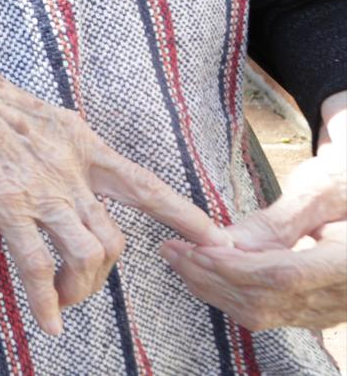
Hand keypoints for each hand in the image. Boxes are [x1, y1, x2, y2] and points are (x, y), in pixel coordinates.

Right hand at [0, 16, 231, 336]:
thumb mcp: (45, 117)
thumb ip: (71, 150)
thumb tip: (90, 169)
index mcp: (83, 147)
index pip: (144, 186)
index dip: (183, 214)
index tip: (216, 239)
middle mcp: (71, 172)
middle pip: (113, 240)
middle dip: (101, 276)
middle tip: (80, 288)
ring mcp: (40, 190)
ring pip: (86, 256)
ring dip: (80, 290)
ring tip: (63, 302)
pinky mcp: (6, 205)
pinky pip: (37, 265)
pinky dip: (46, 300)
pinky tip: (47, 322)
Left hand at [162, 93, 346, 331]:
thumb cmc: (346, 186)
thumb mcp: (320, 189)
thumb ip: (277, 219)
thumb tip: (226, 241)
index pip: (284, 277)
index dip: (235, 268)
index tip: (196, 250)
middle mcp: (342, 297)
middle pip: (266, 301)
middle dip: (212, 277)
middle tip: (171, 250)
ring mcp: (329, 310)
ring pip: (262, 313)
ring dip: (213, 288)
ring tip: (177, 258)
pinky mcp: (314, 311)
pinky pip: (266, 313)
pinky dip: (228, 294)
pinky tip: (201, 271)